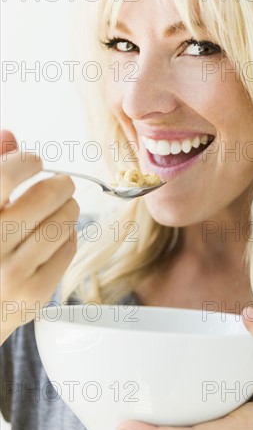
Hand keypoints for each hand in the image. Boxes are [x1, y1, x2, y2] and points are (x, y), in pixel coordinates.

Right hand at [0, 129, 79, 343]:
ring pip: (64, 221)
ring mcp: (11, 273)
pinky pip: (68, 248)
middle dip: (62, 184)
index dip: (26, 162)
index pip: (5, 175)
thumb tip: (8, 135)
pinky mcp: (32, 294)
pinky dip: (69, 235)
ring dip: (69, 209)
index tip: (34, 162)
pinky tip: (58, 235)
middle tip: (63, 184)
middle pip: (47, 195)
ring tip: (62, 208)